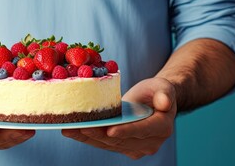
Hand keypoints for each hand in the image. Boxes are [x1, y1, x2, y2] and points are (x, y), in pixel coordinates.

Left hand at [61, 77, 176, 158]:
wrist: (151, 102)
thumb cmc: (156, 92)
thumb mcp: (162, 87)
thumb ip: (164, 93)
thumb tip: (165, 103)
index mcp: (162, 127)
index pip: (143, 130)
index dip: (126, 131)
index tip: (110, 131)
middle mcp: (150, 142)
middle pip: (121, 140)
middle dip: (99, 134)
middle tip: (81, 126)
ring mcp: (136, 148)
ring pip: (109, 144)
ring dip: (88, 137)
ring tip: (70, 129)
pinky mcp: (123, 147)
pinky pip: (103, 143)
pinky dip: (87, 137)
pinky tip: (71, 131)